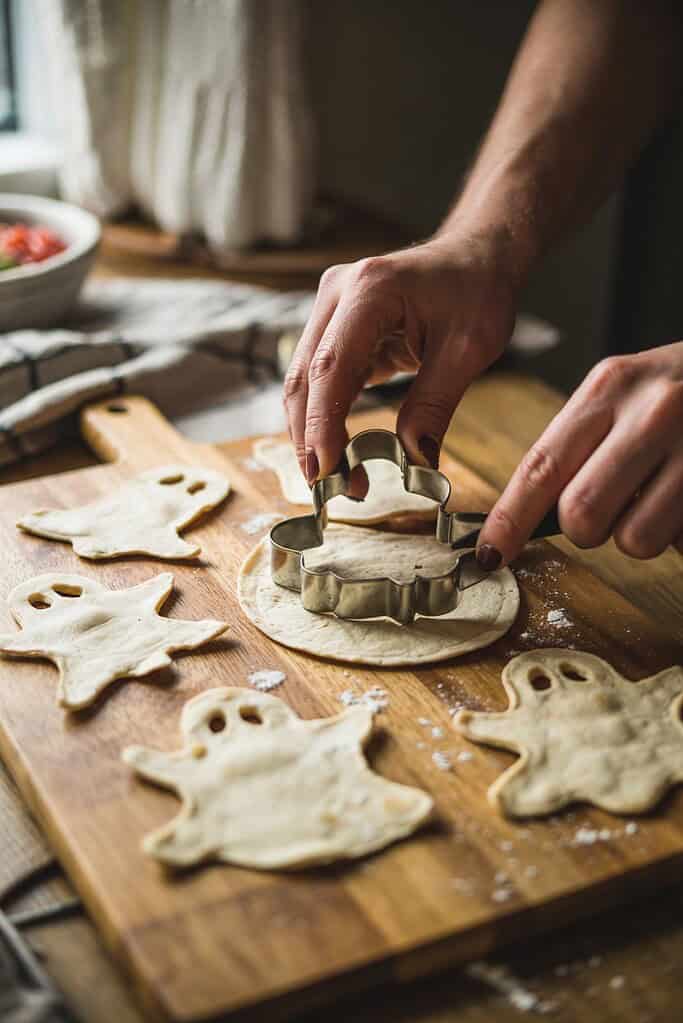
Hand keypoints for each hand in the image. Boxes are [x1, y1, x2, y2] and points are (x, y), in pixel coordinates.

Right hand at [284, 235, 519, 484]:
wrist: (476, 257)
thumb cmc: (477, 292)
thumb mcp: (469, 350)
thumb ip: (435, 404)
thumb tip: (415, 462)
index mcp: (369, 290)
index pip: (330, 367)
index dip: (321, 424)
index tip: (327, 471)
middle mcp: (337, 293)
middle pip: (304, 378)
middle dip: (310, 438)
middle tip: (328, 490)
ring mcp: (330, 309)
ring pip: (303, 383)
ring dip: (314, 434)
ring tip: (337, 480)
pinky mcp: (335, 328)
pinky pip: (320, 380)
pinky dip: (326, 419)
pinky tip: (342, 454)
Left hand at [477, 341, 682, 568]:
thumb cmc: (679, 390)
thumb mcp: (622, 393)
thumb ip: (577, 445)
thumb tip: (526, 517)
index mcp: (610, 386)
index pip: (541, 466)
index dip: (509, 520)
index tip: (489, 554)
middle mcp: (653, 411)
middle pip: (582, 515)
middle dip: (586, 529)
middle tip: (611, 504)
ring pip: (635, 540)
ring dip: (639, 534)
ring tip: (660, 495)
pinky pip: (680, 541)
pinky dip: (677, 531)